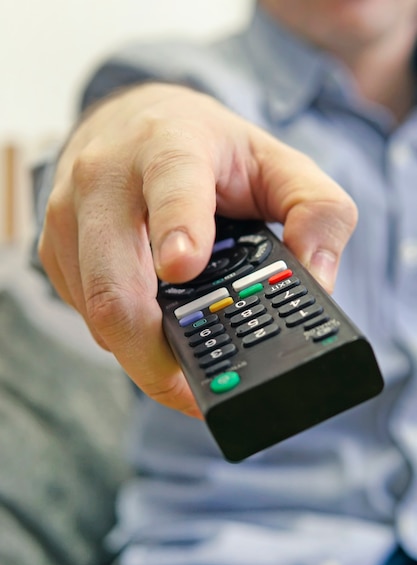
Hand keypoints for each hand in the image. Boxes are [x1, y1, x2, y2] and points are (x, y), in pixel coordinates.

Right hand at [38, 83, 356, 417]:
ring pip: (96, 309)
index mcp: (169, 147)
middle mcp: (106, 179)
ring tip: (184, 359)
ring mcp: (71, 216)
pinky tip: (154, 325)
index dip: (177, 228)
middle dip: (153, 349)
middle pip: (114, 282)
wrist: (135, 123)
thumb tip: (318, 280)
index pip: (170, 185)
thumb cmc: (208, 150)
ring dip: (140, 350)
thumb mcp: (278, 164)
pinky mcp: (55, 249)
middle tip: (197, 384)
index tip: (184, 269)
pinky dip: (123, 334)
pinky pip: (86, 311)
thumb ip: (318, 213)